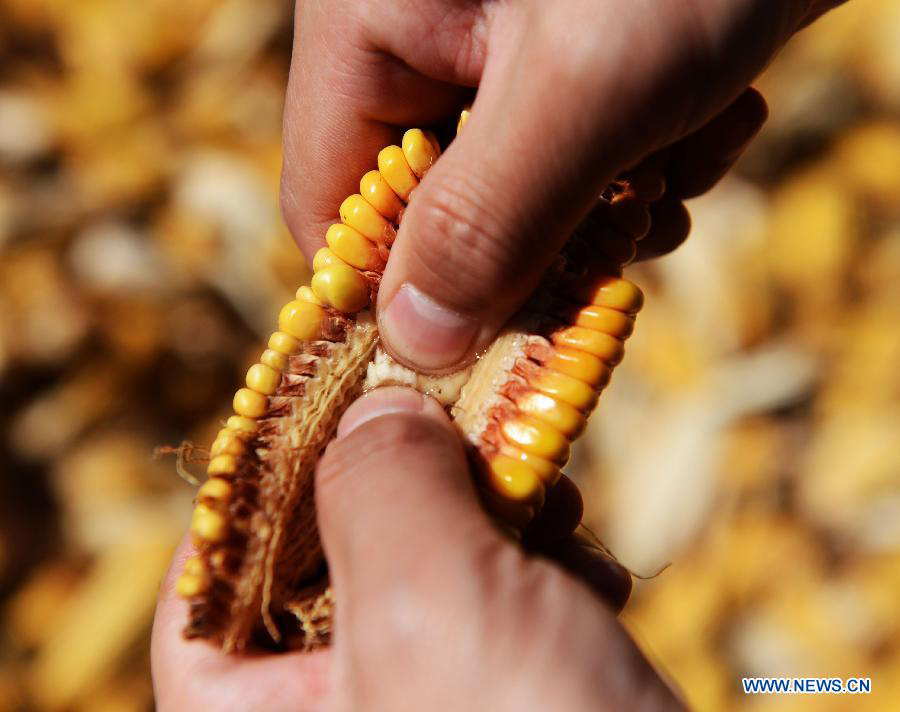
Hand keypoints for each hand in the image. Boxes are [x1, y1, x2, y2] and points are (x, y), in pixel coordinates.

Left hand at [152, 387, 683, 710]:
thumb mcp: (432, 605)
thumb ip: (381, 487)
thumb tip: (373, 410)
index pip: (204, 590)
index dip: (255, 486)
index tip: (325, 402)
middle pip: (331, 557)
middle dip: (407, 483)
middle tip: (465, 428)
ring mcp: (425, 699)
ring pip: (430, 561)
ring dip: (494, 514)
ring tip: (553, 510)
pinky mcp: (505, 692)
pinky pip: (499, 598)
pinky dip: (544, 565)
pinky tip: (593, 579)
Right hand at [280, 0, 893, 370]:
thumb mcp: (584, 83)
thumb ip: (487, 222)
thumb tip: (415, 343)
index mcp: (369, 14)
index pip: (331, 202)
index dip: (394, 290)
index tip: (473, 345)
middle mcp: (420, 28)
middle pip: (431, 208)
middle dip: (528, 248)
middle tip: (617, 241)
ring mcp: (498, 38)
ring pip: (515, 195)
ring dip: (602, 211)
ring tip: (676, 165)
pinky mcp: (574, 50)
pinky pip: (578, 156)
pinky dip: (642, 168)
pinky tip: (707, 129)